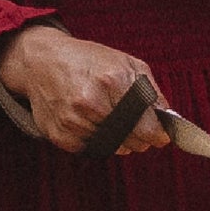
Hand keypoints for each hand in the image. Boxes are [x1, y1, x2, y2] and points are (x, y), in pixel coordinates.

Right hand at [0, 25, 170, 155]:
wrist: (42, 61)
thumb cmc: (88, 60)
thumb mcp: (126, 63)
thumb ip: (151, 92)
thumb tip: (167, 120)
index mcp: (112, 81)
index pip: (146, 128)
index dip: (157, 135)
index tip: (161, 136)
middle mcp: (91, 103)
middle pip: (131, 142)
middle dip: (140, 138)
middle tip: (136, 126)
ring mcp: (73, 121)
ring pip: (112, 147)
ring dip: (118, 139)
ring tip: (108, 117)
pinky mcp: (60, 135)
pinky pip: (91, 149)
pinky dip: (96, 140)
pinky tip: (91, 122)